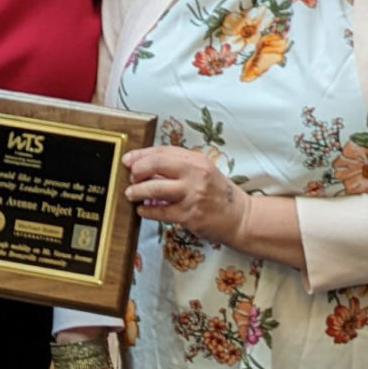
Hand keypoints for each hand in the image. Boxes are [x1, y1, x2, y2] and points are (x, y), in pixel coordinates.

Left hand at [125, 146, 248, 245]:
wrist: (239, 217)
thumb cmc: (218, 194)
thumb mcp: (202, 172)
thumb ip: (177, 168)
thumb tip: (145, 167)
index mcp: (197, 160)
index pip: (162, 151)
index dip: (140, 154)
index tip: (128, 160)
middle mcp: (195, 174)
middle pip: (155, 164)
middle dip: (137, 171)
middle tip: (131, 178)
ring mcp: (192, 194)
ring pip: (154, 189)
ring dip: (137, 191)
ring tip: (131, 194)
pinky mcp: (190, 215)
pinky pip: (160, 211)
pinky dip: (147, 210)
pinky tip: (142, 209)